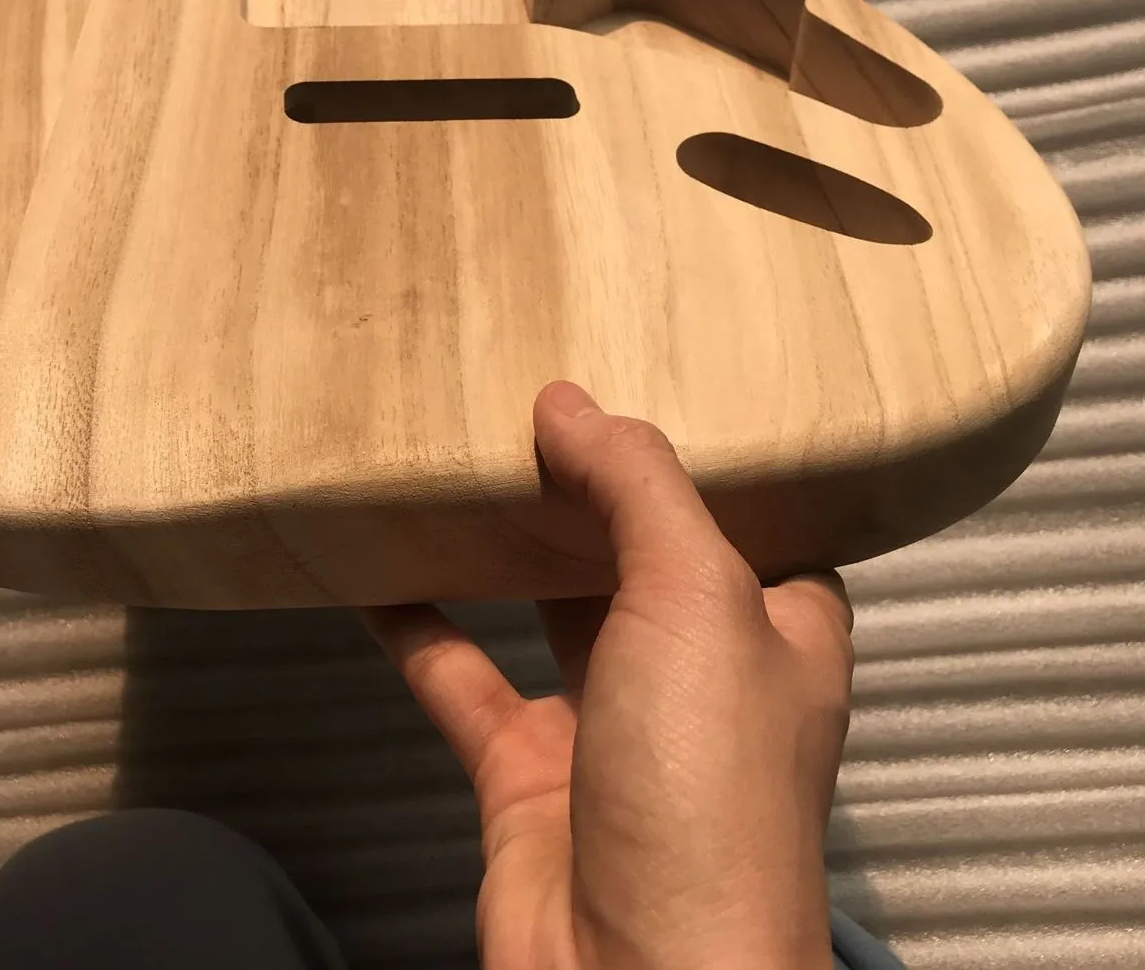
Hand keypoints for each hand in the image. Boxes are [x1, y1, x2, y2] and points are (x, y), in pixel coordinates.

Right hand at [363, 381, 853, 969]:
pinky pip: (463, 677)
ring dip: (508, 543)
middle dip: (595, 481)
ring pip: (551, 606)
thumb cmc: (708, 786)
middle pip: (643, 551)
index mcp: (780, 630)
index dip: (713, 451)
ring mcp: (612, 725)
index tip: (654, 367)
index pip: (757, 517)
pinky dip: (419, 625)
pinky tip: (374, 566)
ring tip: (458, 449)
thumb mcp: (699, 598)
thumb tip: (568, 399)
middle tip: (532, 385)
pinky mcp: (528, 775)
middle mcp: (702, 673)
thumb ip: (637, 488)